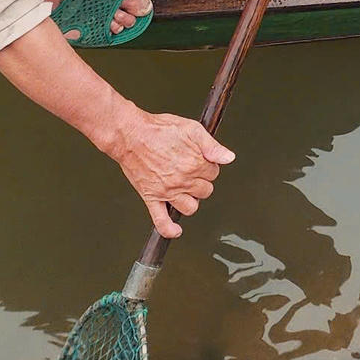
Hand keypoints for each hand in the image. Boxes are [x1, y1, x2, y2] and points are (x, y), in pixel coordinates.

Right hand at [110, 109, 234, 237]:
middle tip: (193, 171)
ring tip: (186, 190)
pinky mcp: (151, 198)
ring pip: (190, 207)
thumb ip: (212, 146)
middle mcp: (182, 180)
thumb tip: (229, 157)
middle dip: (202, 181)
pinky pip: (160, 221)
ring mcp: (166, 192)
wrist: (130, 135)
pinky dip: (169, 229)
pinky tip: (176, 230)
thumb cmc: (158, 129)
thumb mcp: (191, 128)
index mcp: (194, 164)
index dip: (209, 165)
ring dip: (191, 200)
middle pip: (205, 190)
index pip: (214, 173)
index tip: (202, 160)